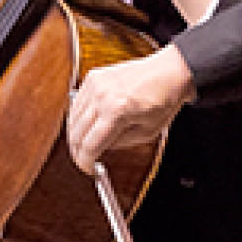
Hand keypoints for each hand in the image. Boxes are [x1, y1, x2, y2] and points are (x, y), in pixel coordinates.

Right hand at [66, 45, 195, 172]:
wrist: (168, 71)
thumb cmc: (163, 100)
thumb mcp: (147, 132)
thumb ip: (119, 143)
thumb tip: (100, 149)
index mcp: (117, 111)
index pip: (89, 145)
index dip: (85, 162)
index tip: (87, 169)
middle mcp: (102, 96)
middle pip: (76, 133)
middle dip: (78, 151)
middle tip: (84, 160)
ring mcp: (95, 84)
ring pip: (73, 119)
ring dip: (76, 135)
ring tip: (84, 144)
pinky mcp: (93, 77)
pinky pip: (77, 103)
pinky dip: (78, 117)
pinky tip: (86, 125)